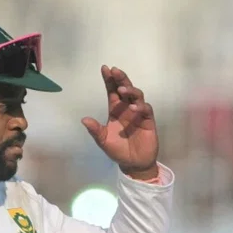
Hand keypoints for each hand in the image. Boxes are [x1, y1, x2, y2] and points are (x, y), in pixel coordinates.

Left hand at [81, 65, 159, 179]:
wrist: (133, 164)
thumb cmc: (118, 150)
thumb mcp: (103, 141)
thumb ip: (95, 130)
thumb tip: (84, 119)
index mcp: (115, 110)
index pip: (112, 91)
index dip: (109, 80)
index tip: (105, 68)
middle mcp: (127, 108)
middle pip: (125, 89)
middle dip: (120, 79)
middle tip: (115, 70)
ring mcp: (138, 113)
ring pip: (136, 96)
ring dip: (130, 91)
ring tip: (122, 90)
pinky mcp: (148, 121)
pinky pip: (146, 110)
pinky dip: (140, 107)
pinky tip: (132, 108)